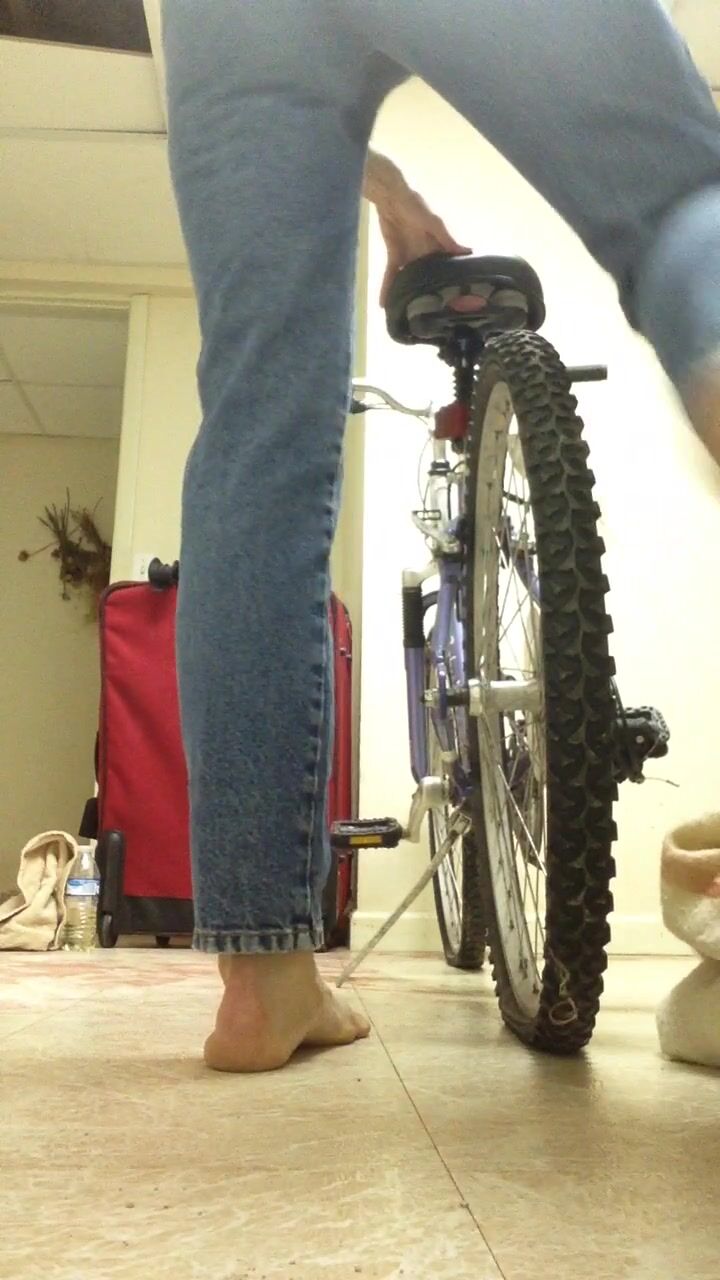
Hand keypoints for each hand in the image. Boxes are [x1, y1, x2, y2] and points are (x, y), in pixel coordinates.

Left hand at [364, 152, 471, 305]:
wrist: (391, 198)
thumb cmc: (416, 206)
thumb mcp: (434, 223)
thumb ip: (448, 240)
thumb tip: (468, 252)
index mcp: (437, 246)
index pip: (446, 266)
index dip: (450, 281)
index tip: (456, 299)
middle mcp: (425, 254)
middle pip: (427, 278)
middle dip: (429, 294)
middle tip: (431, 317)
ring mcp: (409, 256)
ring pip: (409, 280)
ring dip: (407, 294)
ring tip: (407, 316)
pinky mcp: (394, 256)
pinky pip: (390, 275)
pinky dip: (387, 287)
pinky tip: (383, 304)